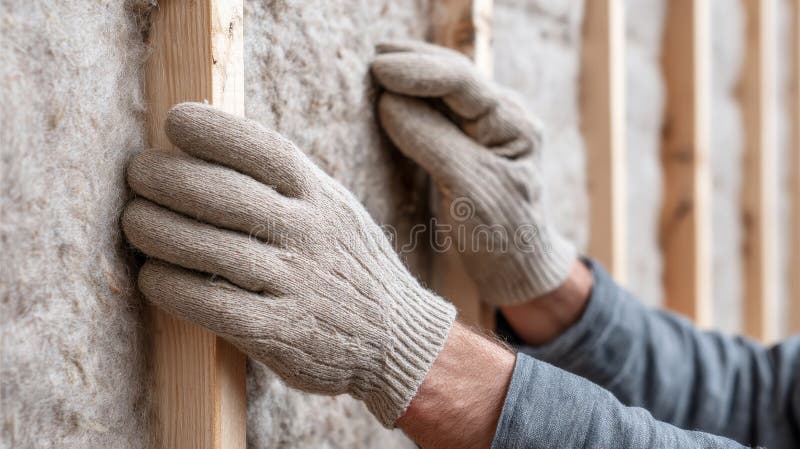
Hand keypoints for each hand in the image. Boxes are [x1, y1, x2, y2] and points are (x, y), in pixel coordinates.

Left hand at [122, 103, 455, 426]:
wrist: (398, 336)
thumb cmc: (351, 266)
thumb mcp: (336, 211)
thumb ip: (290, 185)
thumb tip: (212, 149)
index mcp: (323, 197)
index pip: (264, 150)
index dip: (213, 130)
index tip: (173, 122)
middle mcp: (310, 233)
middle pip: (222, 194)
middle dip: (164, 177)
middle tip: (137, 175)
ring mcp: (296, 283)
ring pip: (209, 247)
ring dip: (155, 230)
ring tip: (135, 222)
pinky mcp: (281, 332)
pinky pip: (212, 304)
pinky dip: (171, 287)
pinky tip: (153, 277)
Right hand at [372, 40, 575, 304]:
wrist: (517, 268)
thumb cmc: (501, 234)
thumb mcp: (470, 189)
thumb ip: (432, 141)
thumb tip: (388, 101)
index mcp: (513, 123)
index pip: (463, 82)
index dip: (419, 71)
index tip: (379, 69)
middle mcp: (501, 116)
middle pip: (453, 75)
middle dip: (413, 62)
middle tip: (372, 56)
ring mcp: (484, 127)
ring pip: (444, 88)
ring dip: (411, 74)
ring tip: (376, 63)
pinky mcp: (466, 142)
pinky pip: (437, 110)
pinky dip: (411, 97)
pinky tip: (389, 91)